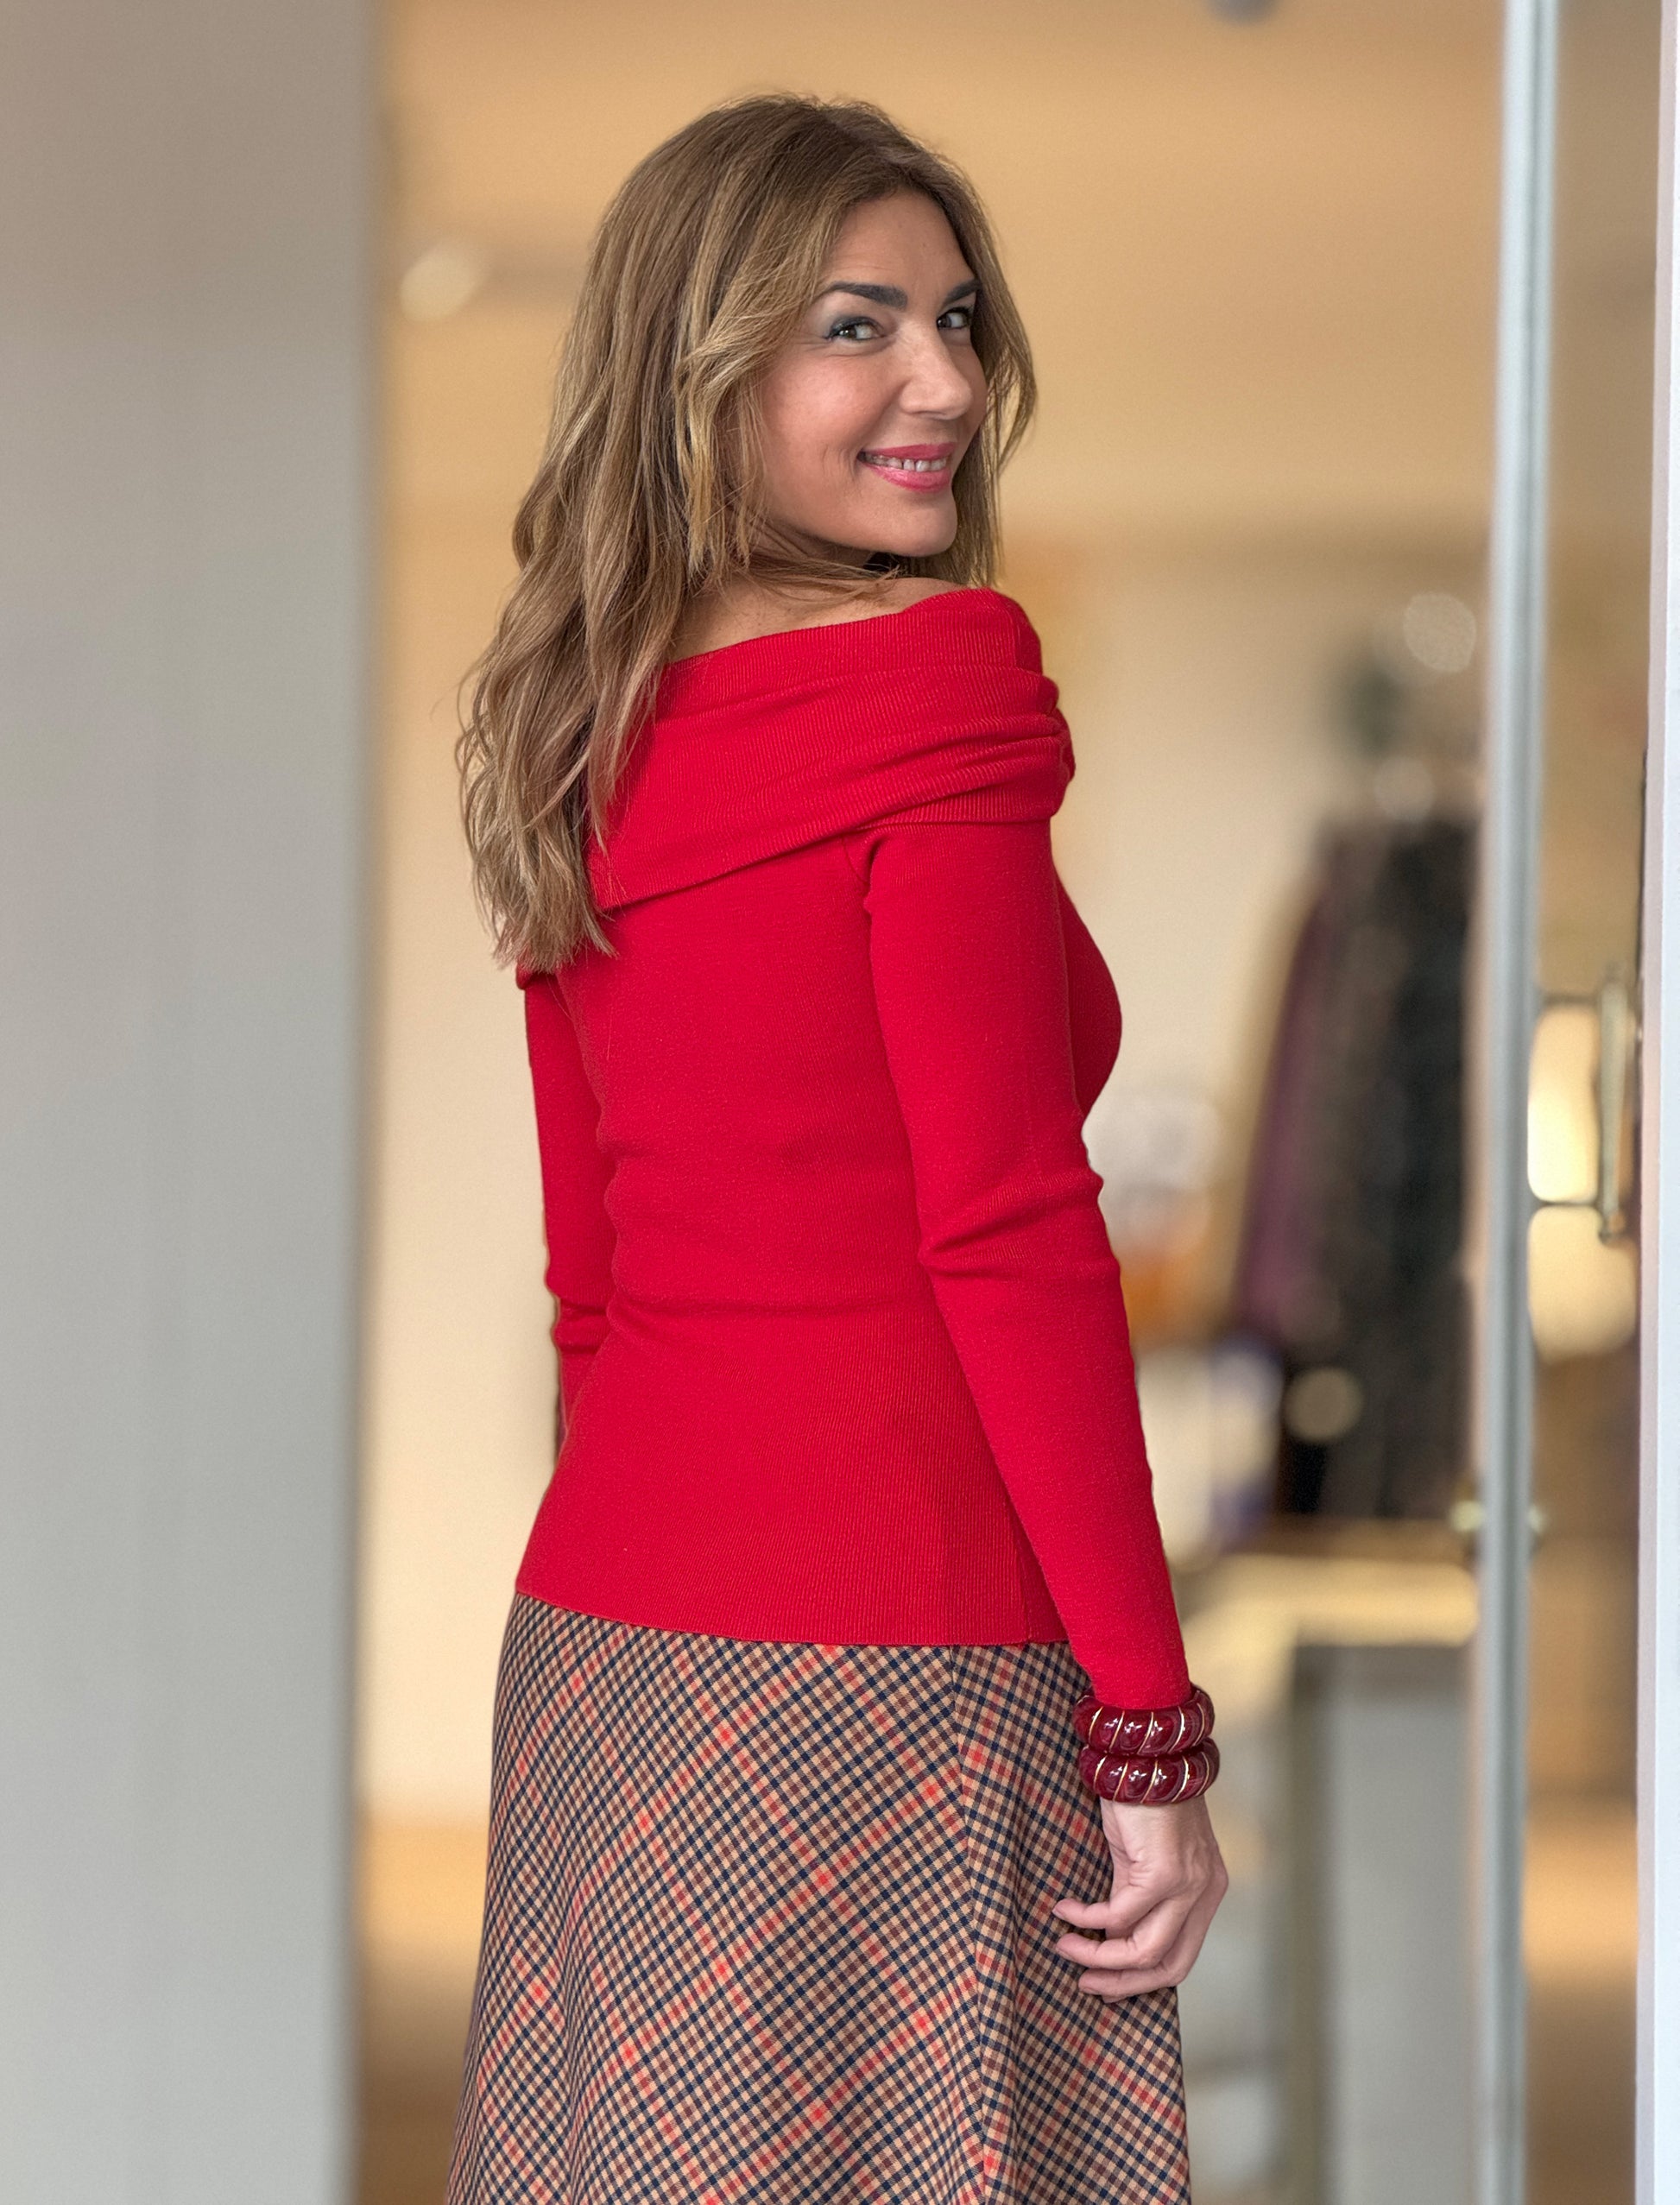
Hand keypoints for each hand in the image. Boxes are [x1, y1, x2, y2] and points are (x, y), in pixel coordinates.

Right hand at [1050, 1794, 1227, 1999]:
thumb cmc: (1142, 1801)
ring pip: (1145, 1949)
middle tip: (1084, 1982)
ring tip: (1064, 1945)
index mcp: (1205, 1893)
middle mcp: (1204, 1894)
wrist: (1145, 1755)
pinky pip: (1119, 1914)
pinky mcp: (1163, 1873)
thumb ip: (1136, 1900)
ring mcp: (1187, 1886)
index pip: (1180, 1958)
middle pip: (1168, 1966)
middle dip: (1121, 1981)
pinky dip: (1087, 1919)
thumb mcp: (1143, 1859)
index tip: (1105, 1983)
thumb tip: (1110, 1940)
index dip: (1140, 1980)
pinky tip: (1064, 1909)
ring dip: (1098, 1956)